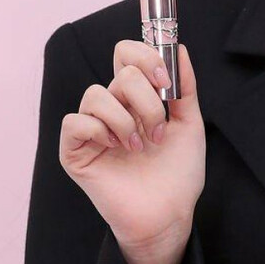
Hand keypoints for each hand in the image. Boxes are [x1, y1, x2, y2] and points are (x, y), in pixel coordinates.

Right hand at [58, 38, 205, 259]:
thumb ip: (185, 88)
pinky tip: (115, 149)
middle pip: (120, 73)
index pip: (127, 55)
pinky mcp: (75, 152)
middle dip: (146, 101)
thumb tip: (181, 49)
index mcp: (137, 99)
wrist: (169, 214)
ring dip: (125, 120)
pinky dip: (98, 130)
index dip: (145, 57)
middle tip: (158, 131)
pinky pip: (75, 122)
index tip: (165, 81)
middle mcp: (113, 108)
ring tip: (139, 147)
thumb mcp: (189, 126)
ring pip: (95, 95)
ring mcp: (92, 130)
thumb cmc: (178, 175)